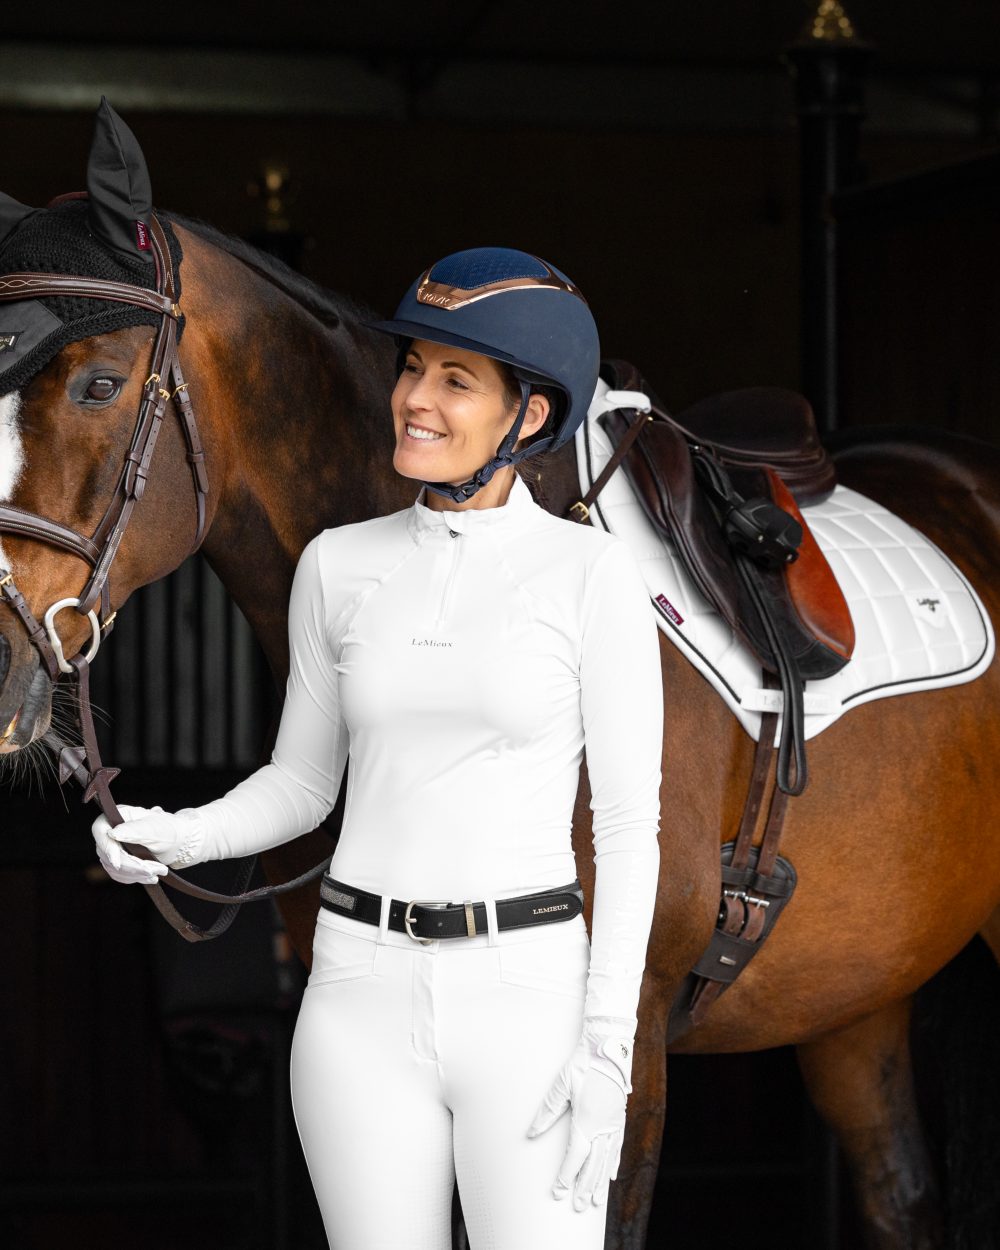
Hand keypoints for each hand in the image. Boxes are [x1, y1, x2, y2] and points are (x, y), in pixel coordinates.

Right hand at [91, 803, 202, 884]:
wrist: (181, 841)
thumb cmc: (170, 830)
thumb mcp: (155, 829)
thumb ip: (134, 830)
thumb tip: (112, 833)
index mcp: (119, 815)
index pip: (100, 831)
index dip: (107, 848)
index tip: (119, 863)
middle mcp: (112, 830)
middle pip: (108, 853)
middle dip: (132, 865)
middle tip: (155, 870)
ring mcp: (114, 846)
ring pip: (113, 867)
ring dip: (136, 874)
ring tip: (159, 872)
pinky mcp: (119, 860)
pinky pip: (119, 874)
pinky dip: (135, 877)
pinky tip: (150, 877)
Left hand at [527, 1024, 632, 1210]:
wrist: (608, 1046)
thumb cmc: (582, 1064)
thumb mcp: (560, 1085)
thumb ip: (547, 1112)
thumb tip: (531, 1133)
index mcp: (587, 1121)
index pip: (575, 1157)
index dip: (567, 1177)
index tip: (559, 1192)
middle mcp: (603, 1126)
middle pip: (593, 1164)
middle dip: (584, 1187)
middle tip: (578, 1207)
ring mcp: (614, 1122)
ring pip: (607, 1159)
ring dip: (600, 1181)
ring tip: (595, 1200)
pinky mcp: (620, 1116)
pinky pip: (618, 1146)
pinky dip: (614, 1162)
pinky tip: (611, 1175)